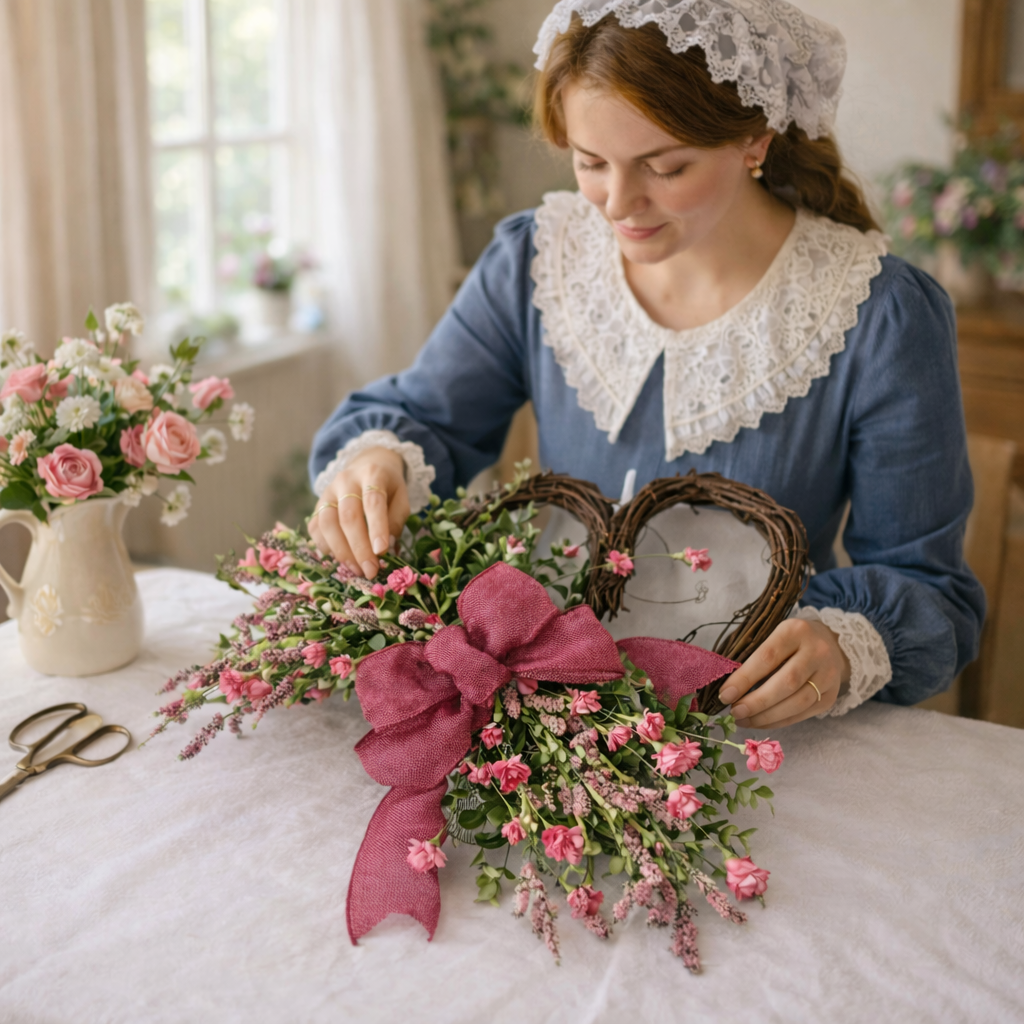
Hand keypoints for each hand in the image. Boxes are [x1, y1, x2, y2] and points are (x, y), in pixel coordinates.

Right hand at [308, 447, 410, 578]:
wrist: (366, 464)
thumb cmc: (388, 486)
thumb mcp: (401, 497)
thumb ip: (397, 520)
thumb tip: (387, 548)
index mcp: (372, 474)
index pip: (373, 501)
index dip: (377, 527)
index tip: (382, 551)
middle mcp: (345, 480)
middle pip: (348, 516)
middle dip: (359, 547)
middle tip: (371, 570)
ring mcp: (327, 492)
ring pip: (327, 523)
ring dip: (342, 551)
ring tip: (357, 569)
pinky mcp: (317, 505)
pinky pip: (315, 528)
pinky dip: (326, 547)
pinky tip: (342, 559)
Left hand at [716, 619, 850, 728]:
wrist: (830, 643)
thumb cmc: (789, 640)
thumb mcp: (772, 635)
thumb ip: (752, 656)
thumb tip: (728, 688)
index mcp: (796, 631)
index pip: (767, 657)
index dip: (744, 678)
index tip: (725, 694)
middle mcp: (817, 652)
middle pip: (785, 683)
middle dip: (756, 702)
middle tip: (734, 712)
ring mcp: (828, 675)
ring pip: (796, 703)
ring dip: (766, 716)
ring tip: (743, 720)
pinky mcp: (831, 696)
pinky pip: (802, 714)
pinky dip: (778, 721)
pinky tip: (760, 722)